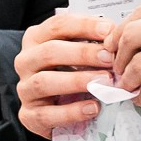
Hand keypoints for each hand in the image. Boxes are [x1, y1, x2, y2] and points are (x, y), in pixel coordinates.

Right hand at [14, 12, 115, 136]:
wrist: (48, 109)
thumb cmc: (65, 74)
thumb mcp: (74, 53)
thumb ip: (90, 44)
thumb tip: (116, 40)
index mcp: (36, 39)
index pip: (57, 25)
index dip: (84, 26)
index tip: (109, 30)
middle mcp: (26, 61)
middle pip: (50, 51)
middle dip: (83, 53)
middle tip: (109, 58)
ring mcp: (25, 89)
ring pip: (45, 81)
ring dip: (77, 81)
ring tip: (104, 82)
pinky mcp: (29, 115)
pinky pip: (47, 114)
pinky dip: (72, 112)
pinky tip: (93, 108)